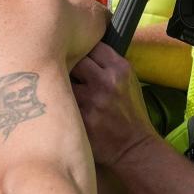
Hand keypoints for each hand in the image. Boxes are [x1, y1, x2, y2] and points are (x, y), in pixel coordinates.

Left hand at [71, 42, 158, 168]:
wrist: (134, 147)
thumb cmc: (129, 113)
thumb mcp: (128, 82)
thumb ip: (108, 65)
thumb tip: (81, 49)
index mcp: (120, 69)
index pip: (92, 46)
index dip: (82, 50)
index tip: (78, 56)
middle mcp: (106, 81)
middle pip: (74, 59)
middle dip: (69, 65)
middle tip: (65, 73)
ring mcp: (92, 100)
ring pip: (63, 80)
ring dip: (60, 84)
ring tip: (61, 91)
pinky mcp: (81, 118)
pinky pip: (61, 102)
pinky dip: (59, 103)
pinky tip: (61, 108)